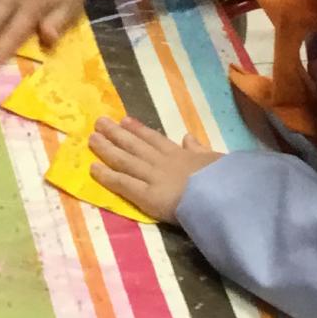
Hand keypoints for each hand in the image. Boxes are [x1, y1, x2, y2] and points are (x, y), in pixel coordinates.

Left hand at [87, 116, 222, 225]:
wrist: (224, 197)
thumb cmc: (225, 181)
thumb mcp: (215, 159)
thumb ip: (199, 149)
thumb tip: (188, 137)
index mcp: (181, 155)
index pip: (155, 140)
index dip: (138, 130)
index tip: (124, 120)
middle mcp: (163, 162)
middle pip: (135, 145)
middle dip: (116, 133)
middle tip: (99, 122)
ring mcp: (153, 177)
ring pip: (125, 160)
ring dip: (107, 148)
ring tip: (91, 138)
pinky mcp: (147, 195)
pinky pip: (123, 183)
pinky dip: (107, 175)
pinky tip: (93, 168)